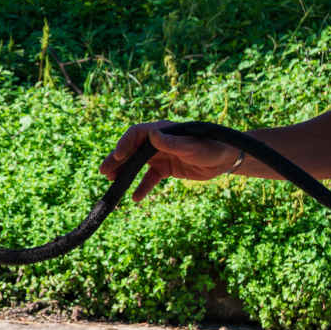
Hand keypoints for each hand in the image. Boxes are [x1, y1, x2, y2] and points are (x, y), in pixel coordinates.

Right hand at [99, 121, 242, 202]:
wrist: (226, 159)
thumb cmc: (212, 147)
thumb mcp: (193, 146)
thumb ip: (173, 143)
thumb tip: (153, 136)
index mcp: (162, 131)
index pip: (137, 134)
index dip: (125, 143)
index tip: (117, 156)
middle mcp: (158, 142)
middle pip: (132, 149)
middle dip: (117, 160)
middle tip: (104, 171)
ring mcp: (160, 155)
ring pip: (137, 164)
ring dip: (124, 172)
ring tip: (112, 182)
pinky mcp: (166, 168)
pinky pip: (150, 178)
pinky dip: (142, 187)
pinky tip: (135, 198)